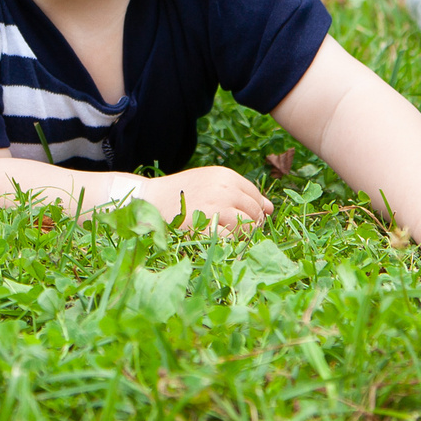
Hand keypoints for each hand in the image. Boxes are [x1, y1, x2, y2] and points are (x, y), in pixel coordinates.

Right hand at [141, 165, 272, 234]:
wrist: (149, 201)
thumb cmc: (180, 194)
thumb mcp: (211, 183)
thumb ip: (240, 192)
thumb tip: (271, 208)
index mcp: (226, 176)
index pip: (256, 197)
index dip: (253, 211)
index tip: (240, 218)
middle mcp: (225, 190)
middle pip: (255, 214)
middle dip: (249, 225)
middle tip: (229, 230)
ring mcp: (217, 209)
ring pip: (246, 228)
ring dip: (238, 236)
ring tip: (220, 234)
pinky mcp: (207, 227)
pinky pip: (232, 241)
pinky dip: (227, 244)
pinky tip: (213, 239)